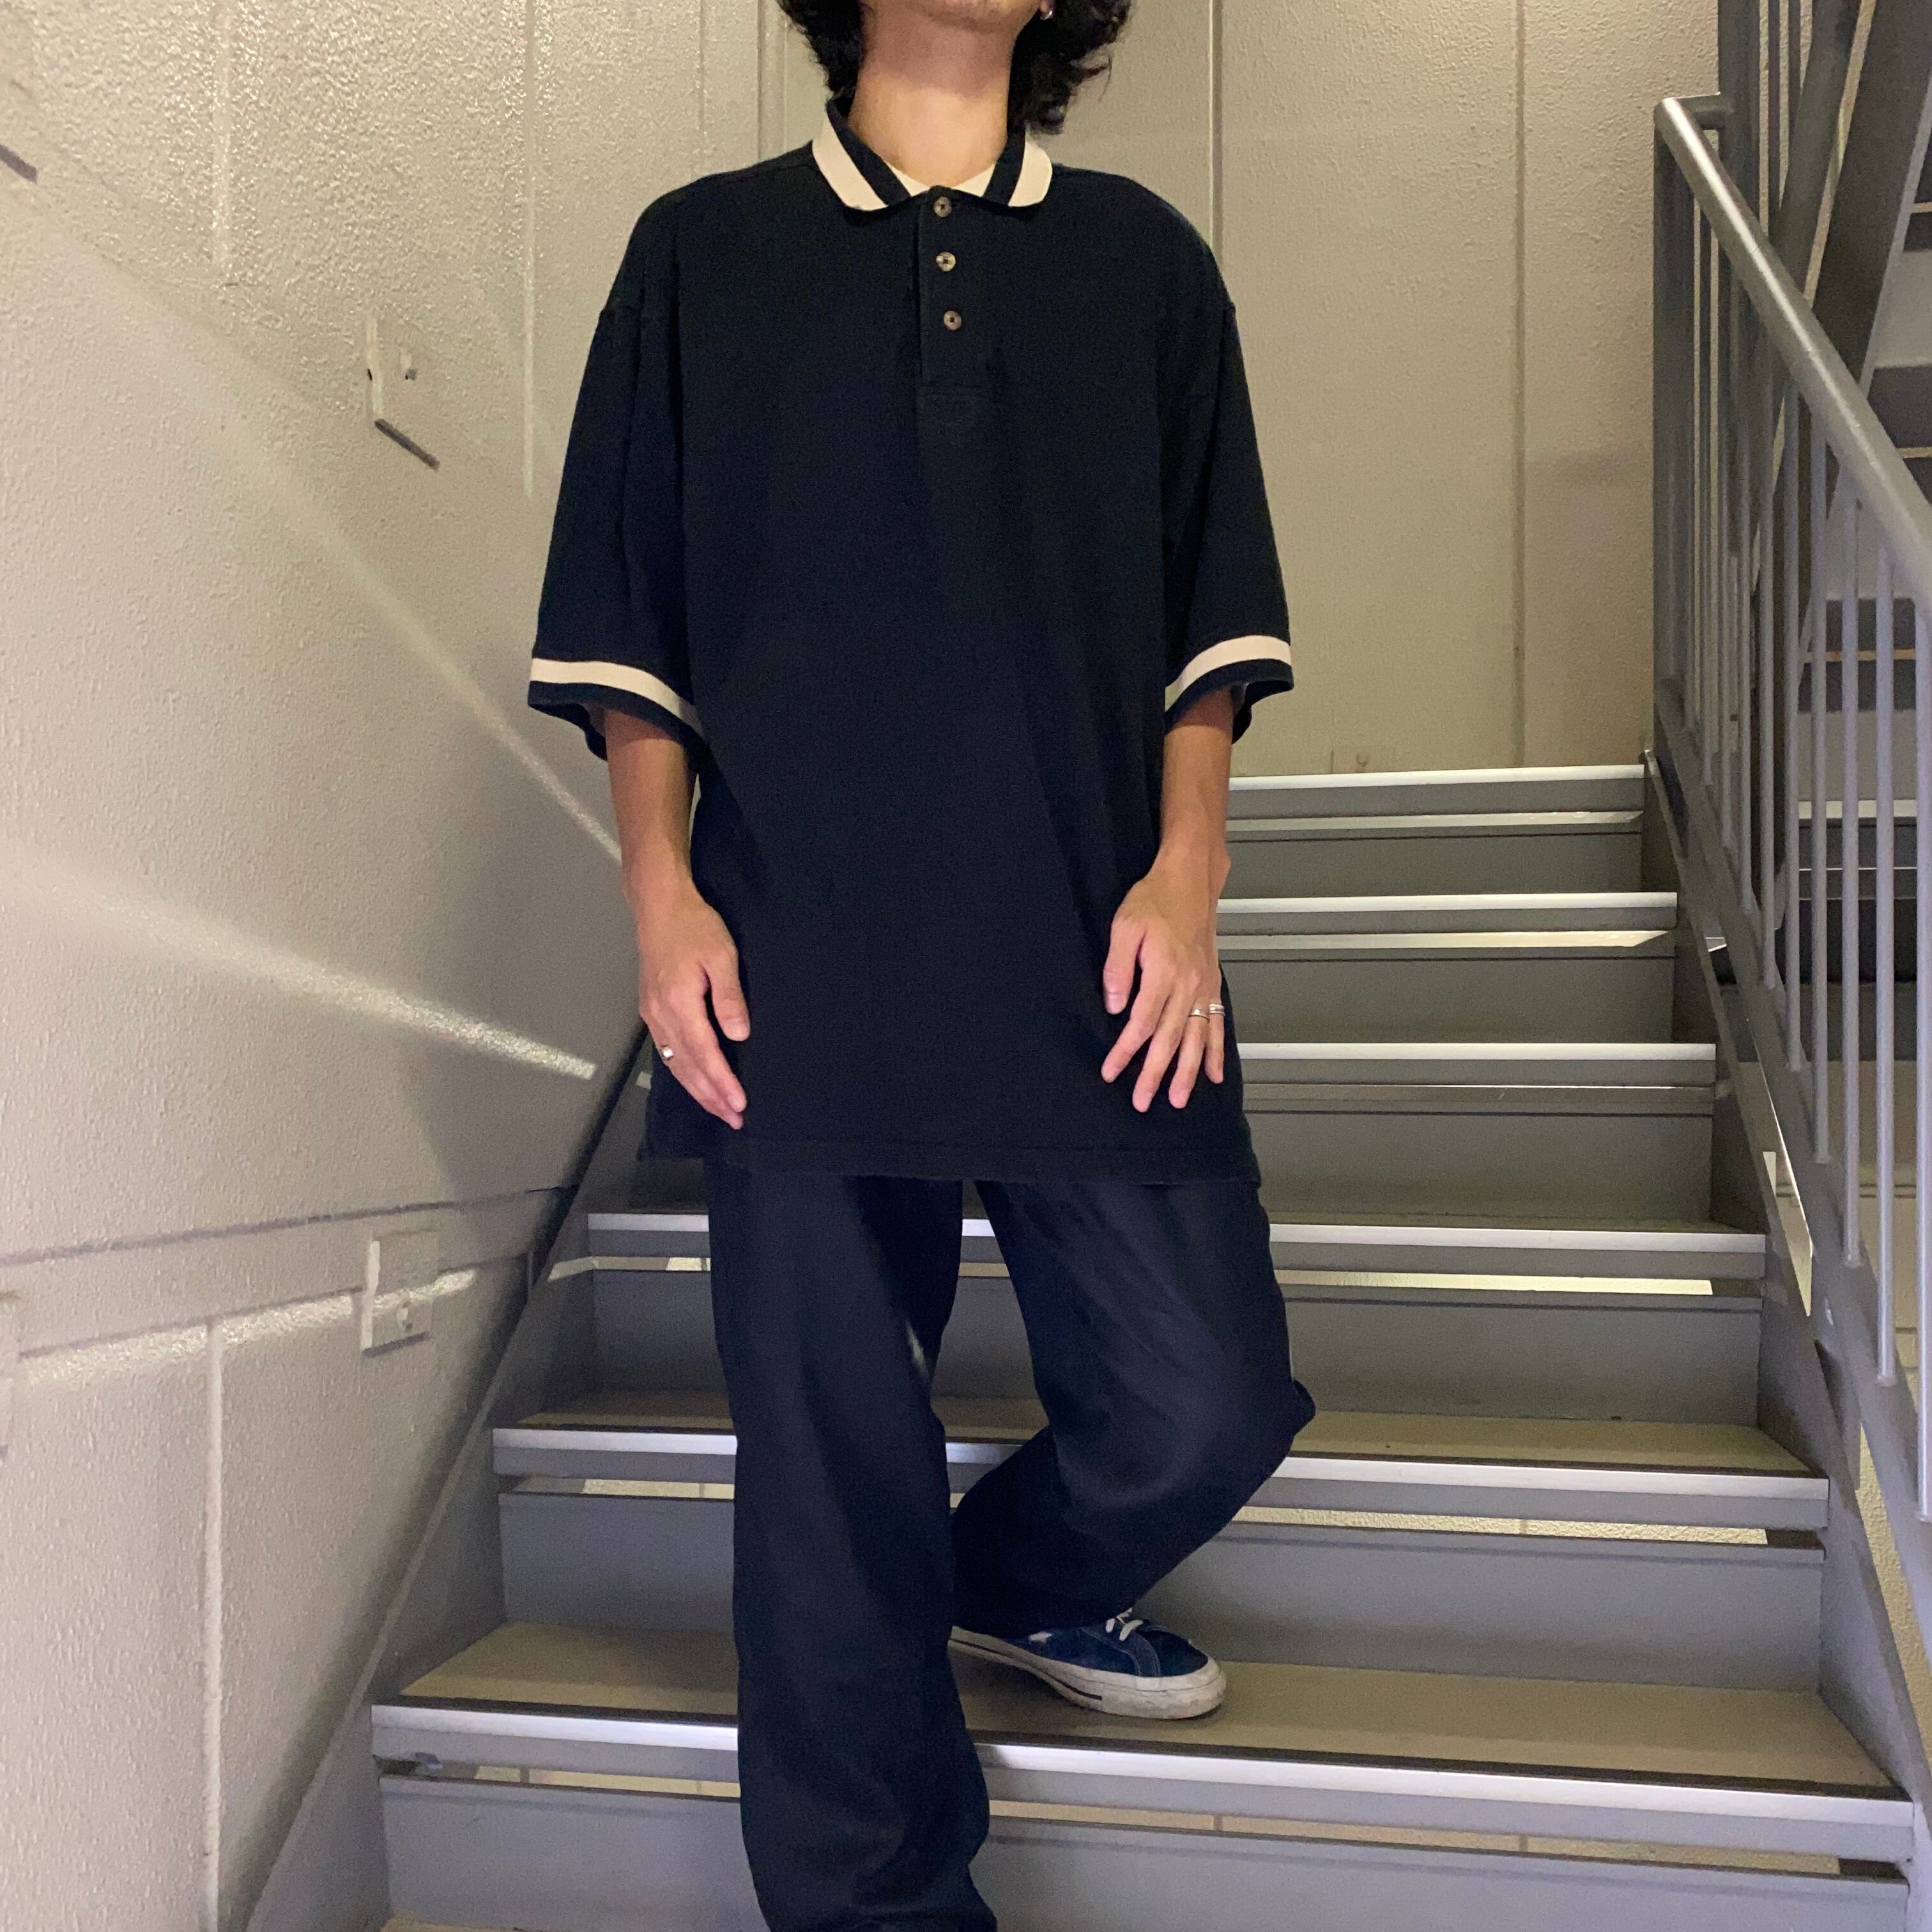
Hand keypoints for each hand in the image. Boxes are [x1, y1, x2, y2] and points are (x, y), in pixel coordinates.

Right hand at [634, 875, 749, 1127]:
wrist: (660, 907)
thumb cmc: (694, 927)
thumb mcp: (722, 956)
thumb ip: (729, 997)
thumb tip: (739, 1035)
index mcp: (679, 1003)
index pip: (704, 1054)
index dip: (722, 1083)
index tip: (739, 1104)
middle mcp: (661, 1015)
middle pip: (687, 1067)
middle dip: (711, 1097)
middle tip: (734, 1119)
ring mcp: (653, 1014)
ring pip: (674, 1063)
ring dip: (697, 1090)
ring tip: (718, 1109)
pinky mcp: (651, 1009)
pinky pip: (667, 1051)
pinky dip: (682, 1072)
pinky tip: (694, 1081)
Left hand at [1100, 842, 1229, 1110]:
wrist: (1189, 880)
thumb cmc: (1154, 900)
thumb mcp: (1124, 927)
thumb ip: (1118, 968)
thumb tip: (1114, 1005)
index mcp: (1163, 972)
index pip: (1141, 1022)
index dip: (1125, 1050)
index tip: (1111, 1071)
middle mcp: (1187, 984)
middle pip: (1170, 1038)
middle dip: (1155, 1073)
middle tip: (1142, 1100)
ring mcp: (1203, 986)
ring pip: (1196, 1038)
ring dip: (1188, 1072)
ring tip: (1178, 1099)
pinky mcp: (1212, 983)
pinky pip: (1216, 1023)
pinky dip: (1216, 1051)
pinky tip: (1215, 1074)